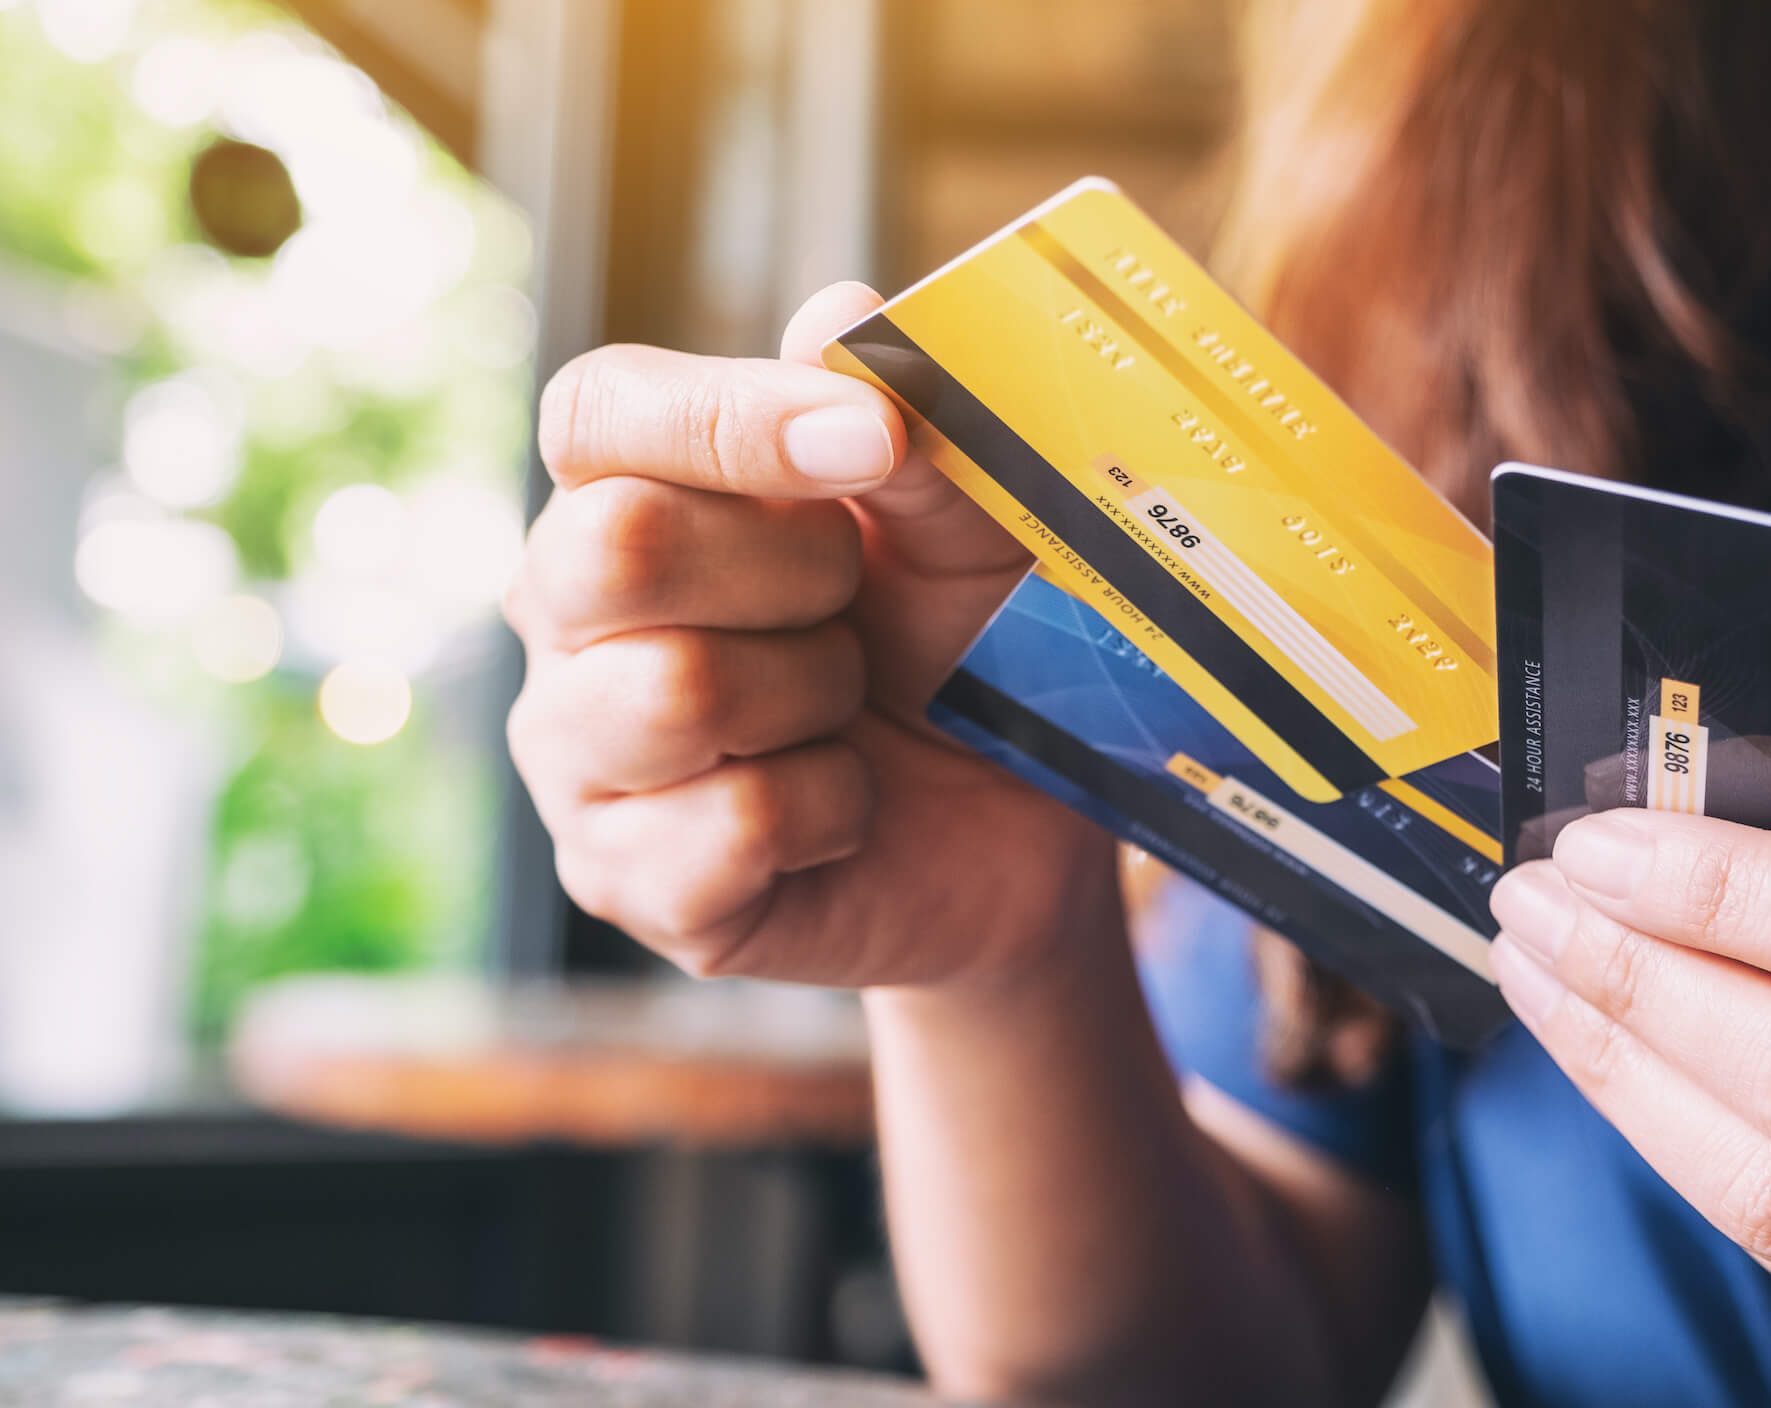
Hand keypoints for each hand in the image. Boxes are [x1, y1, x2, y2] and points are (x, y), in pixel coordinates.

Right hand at [507, 283, 1116, 988]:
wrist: (1015, 826)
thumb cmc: (965, 646)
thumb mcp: (970, 528)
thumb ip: (913, 427)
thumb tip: (840, 316)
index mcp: (632, 492)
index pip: (598, 411)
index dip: (732, 417)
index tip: (874, 441)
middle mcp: (570, 619)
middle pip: (611, 547)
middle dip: (791, 571)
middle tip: (861, 605)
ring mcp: (581, 758)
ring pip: (672, 693)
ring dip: (816, 696)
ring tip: (852, 711)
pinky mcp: (626, 881)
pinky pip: (727, 829)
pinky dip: (830, 812)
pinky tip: (845, 808)